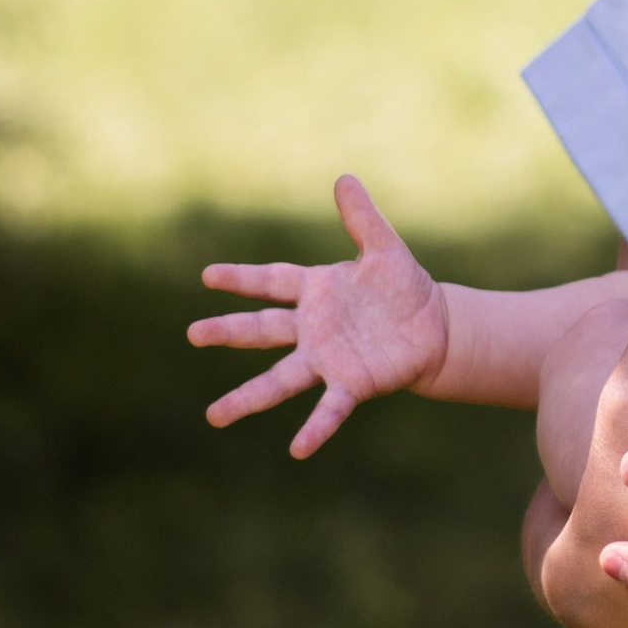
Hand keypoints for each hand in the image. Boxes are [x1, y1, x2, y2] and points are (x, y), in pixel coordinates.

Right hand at [192, 176, 445, 457]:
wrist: (435, 328)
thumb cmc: (404, 288)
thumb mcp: (385, 248)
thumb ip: (362, 219)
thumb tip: (344, 178)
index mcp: (316, 291)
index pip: (271, 281)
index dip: (242, 278)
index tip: (208, 275)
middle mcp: (312, 328)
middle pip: (262, 330)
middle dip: (228, 332)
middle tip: (193, 334)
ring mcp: (327, 359)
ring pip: (280, 379)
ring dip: (247, 398)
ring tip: (213, 416)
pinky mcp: (351, 383)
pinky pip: (329, 408)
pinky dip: (314, 428)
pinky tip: (297, 449)